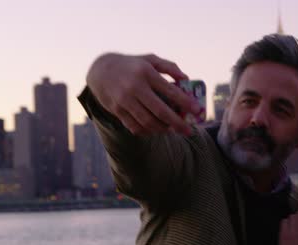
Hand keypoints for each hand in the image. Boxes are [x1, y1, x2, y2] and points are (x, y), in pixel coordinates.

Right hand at [86, 53, 200, 135]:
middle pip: (160, 111)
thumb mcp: (149, 59)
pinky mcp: (117, 110)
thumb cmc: (131, 65)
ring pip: (148, 122)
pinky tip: (157, 129)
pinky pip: (135, 126)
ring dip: (164, 129)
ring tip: (173, 130)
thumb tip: (186, 79)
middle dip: (177, 123)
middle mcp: (135, 87)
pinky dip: (148, 131)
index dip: (186, 103)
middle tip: (189, 130)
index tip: (197, 110)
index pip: (170, 91)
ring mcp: (125, 100)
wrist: (100, 70)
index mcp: (146, 72)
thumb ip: (169, 67)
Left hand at [279, 211, 297, 244]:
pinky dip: (285, 224)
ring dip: (290, 220)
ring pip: (289, 218)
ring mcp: (289, 232)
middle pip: (295, 215)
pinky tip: (286, 228)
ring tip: (291, 225)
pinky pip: (283, 223)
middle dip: (295, 217)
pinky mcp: (283, 234)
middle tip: (296, 221)